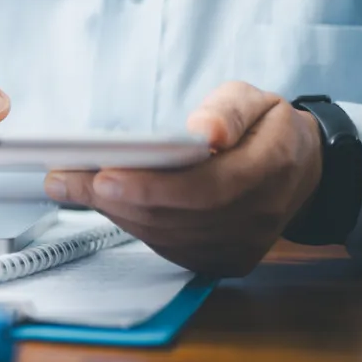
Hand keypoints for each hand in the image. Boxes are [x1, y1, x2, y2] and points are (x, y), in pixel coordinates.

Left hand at [43, 81, 323, 275]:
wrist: (299, 171)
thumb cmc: (267, 129)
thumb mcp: (257, 100)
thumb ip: (229, 110)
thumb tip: (205, 131)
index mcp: (271, 170)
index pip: (206, 189)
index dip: (152, 188)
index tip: (103, 177)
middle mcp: (257, 218)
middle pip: (175, 217)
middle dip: (112, 198)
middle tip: (62, 178)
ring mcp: (239, 247)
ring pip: (165, 236)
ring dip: (113, 212)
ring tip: (69, 186)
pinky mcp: (222, 261)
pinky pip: (167, 247)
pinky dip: (131, 224)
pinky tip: (102, 202)